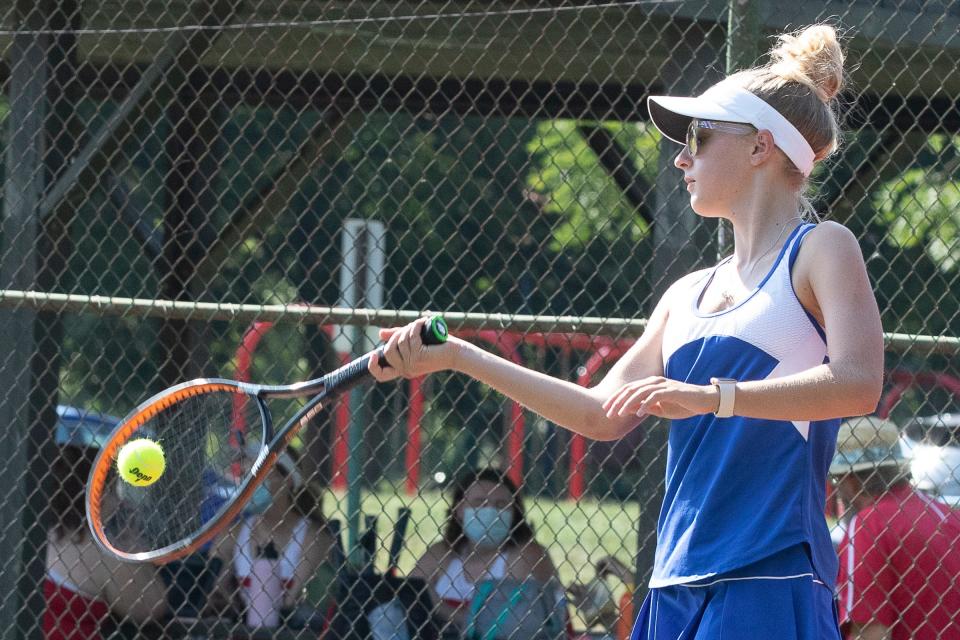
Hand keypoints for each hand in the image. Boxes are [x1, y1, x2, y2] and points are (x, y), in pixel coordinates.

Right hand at [368, 317, 455, 381]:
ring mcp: (412, 364)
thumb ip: (398, 338)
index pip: (381, 375)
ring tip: (421, 324)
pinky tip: (424, 322)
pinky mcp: (420, 355)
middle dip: (396, 335)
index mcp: (403, 370)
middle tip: (411, 328)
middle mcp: (406, 370)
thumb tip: (380, 334)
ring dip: (409, 327)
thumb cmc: (438, 347)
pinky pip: (410, 336)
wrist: (457, 354)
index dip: (372, 366)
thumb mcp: (415, 341)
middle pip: (387, 351)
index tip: (373, 354)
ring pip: (400, 341)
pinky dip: (416, 325)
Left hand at [602, 376, 717, 419]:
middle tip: (608, 413)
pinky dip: (646, 404)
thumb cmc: (682, 405)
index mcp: (650, 384)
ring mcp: (663, 385)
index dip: (616, 398)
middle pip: (631, 389)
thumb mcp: (661, 409)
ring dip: (628, 403)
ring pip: (640, 392)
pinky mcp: (672, 390)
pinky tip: (639, 413)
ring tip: (620, 414)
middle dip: (617, 401)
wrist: (704, 401)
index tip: (606, 409)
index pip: (629, 389)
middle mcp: (655, 381)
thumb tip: (628, 410)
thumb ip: (646, 408)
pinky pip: (655, 396)